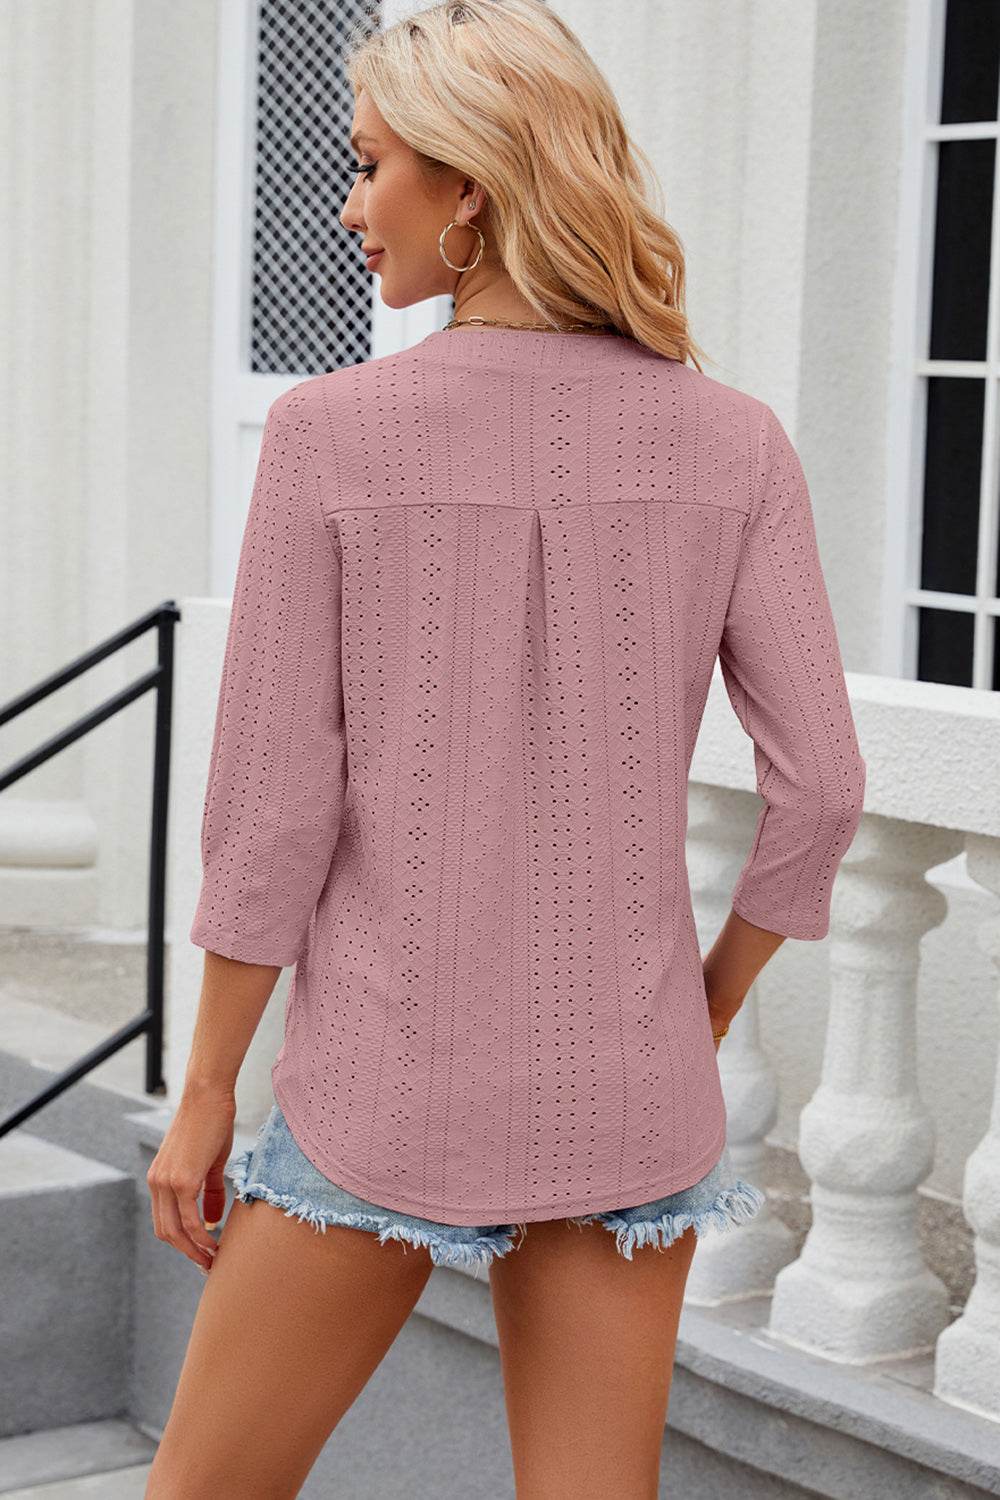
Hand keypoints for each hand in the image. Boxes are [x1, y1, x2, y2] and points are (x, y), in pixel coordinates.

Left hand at [146, 1086, 236, 1272]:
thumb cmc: (212, 1123)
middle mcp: (157, 1183)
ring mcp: (167, 1183)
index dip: (182, 1241)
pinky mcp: (182, 1180)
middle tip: (208, 1264)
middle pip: (166, 1232)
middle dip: (187, 1252)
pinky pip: (189, 1220)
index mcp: (159, 1179)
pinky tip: (214, 1242)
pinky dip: (200, 1236)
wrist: (208, 1096)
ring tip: (213, 1259)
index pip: (165, 1221)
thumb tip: (212, 1220)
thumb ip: (208, 1192)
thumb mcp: (209, 1162)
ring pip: (175, 1231)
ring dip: (194, 1250)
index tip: (201, 1252)